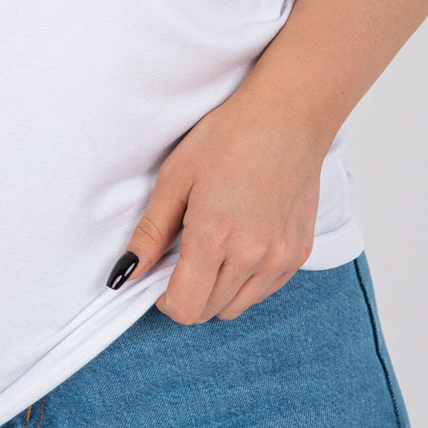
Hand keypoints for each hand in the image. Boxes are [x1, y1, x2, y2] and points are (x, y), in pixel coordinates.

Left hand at [115, 88, 327, 322]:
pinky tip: (241, 244)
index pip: (185, 308)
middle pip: (208, 311)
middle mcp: (253, 255)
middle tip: (186, 254)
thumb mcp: (176, 176)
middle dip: (189, 293)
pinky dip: (246, 281)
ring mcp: (281, 257)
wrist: (289, 115)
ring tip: (214, 248)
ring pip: (237, 307)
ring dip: (218, 291)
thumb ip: (151, 231)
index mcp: (215, 236)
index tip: (162, 277)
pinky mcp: (300, 253)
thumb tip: (126, 272)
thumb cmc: (231, 135)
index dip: (165, 299)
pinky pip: (264, 291)